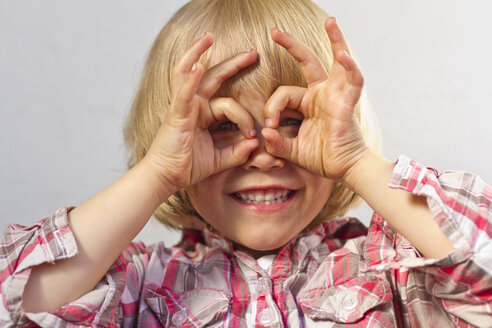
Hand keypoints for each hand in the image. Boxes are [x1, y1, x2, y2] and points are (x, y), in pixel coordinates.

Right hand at [143, 33, 258, 195]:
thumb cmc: (187, 167)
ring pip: (189, 73)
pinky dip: (190, 79)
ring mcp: (182, 107)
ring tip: (209, 37)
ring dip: (198, 53)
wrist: (166, 178)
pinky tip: (198, 64)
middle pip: (212, 77)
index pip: (229, 104)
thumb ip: (236, 152)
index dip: (244, 118)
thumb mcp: (218, 159)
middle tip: (252, 53)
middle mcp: (192, 106)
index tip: (252, 136)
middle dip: (233, 64)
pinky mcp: (176, 115)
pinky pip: (183, 93)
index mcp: (202, 114)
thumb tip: (254, 145)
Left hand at [263, 18, 368, 179]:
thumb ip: (277, 144)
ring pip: (336, 61)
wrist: (344, 170)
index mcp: (307, 102)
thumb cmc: (322, 157)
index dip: (272, 107)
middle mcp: (322, 93)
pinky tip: (343, 55)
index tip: (269, 126)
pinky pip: (352, 81)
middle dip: (291, 45)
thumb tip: (264, 132)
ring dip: (335, 40)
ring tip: (330, 21)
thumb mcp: (292, 151)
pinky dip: (350, 68)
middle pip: (307, 62)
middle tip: (273, 31)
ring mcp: (336, 95)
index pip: (283, 94)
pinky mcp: (347, 103)